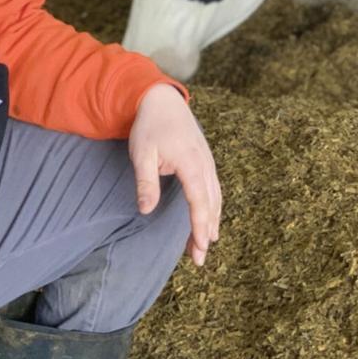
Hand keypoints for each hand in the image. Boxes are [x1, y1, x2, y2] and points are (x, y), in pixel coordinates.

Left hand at [128, 84, 220, 265]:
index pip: (199, 199)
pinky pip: (214, 188)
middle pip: (211, 203)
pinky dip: (213, 207)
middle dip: (207, 231)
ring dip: (212, 221)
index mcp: (190, 162)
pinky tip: (209, 220)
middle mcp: (204, 163)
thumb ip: (146, 182)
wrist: (162, 100)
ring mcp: (207, 161)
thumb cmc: (149, 126)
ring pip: (215, 197)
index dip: (201, 224)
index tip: (202, 245)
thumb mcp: (142, 153)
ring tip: (206, 245)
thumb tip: (146, 210)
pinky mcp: (205, 160)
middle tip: (200, 258)